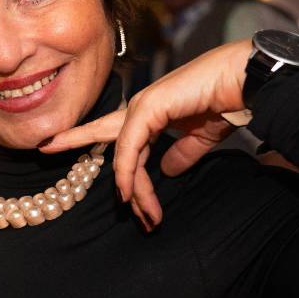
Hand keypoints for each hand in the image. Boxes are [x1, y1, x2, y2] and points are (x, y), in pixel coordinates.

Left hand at [42, 39, 253, 230]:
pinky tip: (128, 193)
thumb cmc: (227, 100)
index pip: (111, 131)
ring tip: (147, 217)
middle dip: (100, 170)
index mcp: (151, 112)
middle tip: (75, 174)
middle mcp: (141, 107)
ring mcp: (143, 105)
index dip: (82, 137)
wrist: (247, 80)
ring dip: (133, 189)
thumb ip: (181, 154)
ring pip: (123, 154)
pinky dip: (127, 171)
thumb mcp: (200, 136)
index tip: (50, 144)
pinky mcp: (150, 107)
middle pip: (111, 144)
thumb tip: (168, 171)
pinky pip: (130, 147)